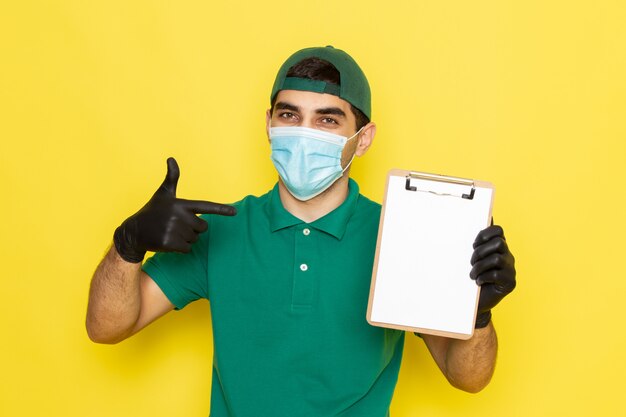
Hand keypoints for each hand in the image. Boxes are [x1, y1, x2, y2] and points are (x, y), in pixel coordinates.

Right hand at [113, 157, 236, 262]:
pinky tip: (169, 242)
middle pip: (202, 228)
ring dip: (186, 239)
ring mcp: (174, 230)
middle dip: (193, 229)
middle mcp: (179, 216)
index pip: (205, 206)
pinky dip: (181, 248)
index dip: (221, 209)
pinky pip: (188, 249)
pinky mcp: (170, 243)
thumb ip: (172, 178)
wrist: (134, 231)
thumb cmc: (153, 211)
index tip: (235, 212)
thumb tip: (171, 158)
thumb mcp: (163, 194)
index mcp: (181, 204)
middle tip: (176, 225)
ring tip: (170, 232)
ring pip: (195, 239)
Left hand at [470, 225, 515, 327]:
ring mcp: (511, 270)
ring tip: (472, 274)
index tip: (473, 244)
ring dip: (480, 266)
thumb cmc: (473, 278)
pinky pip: (497, 274)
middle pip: (499, 243)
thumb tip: (475, 222)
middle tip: (471, 262)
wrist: (477, 303)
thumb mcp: (472, 259)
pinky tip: (479, 282)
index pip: (499, 231)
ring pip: (497, 258)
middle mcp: (508, 257)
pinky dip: (484, 277)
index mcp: (499, 248)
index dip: (485, 234)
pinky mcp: (510, 283)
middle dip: (481, 251)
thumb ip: (475, 244)